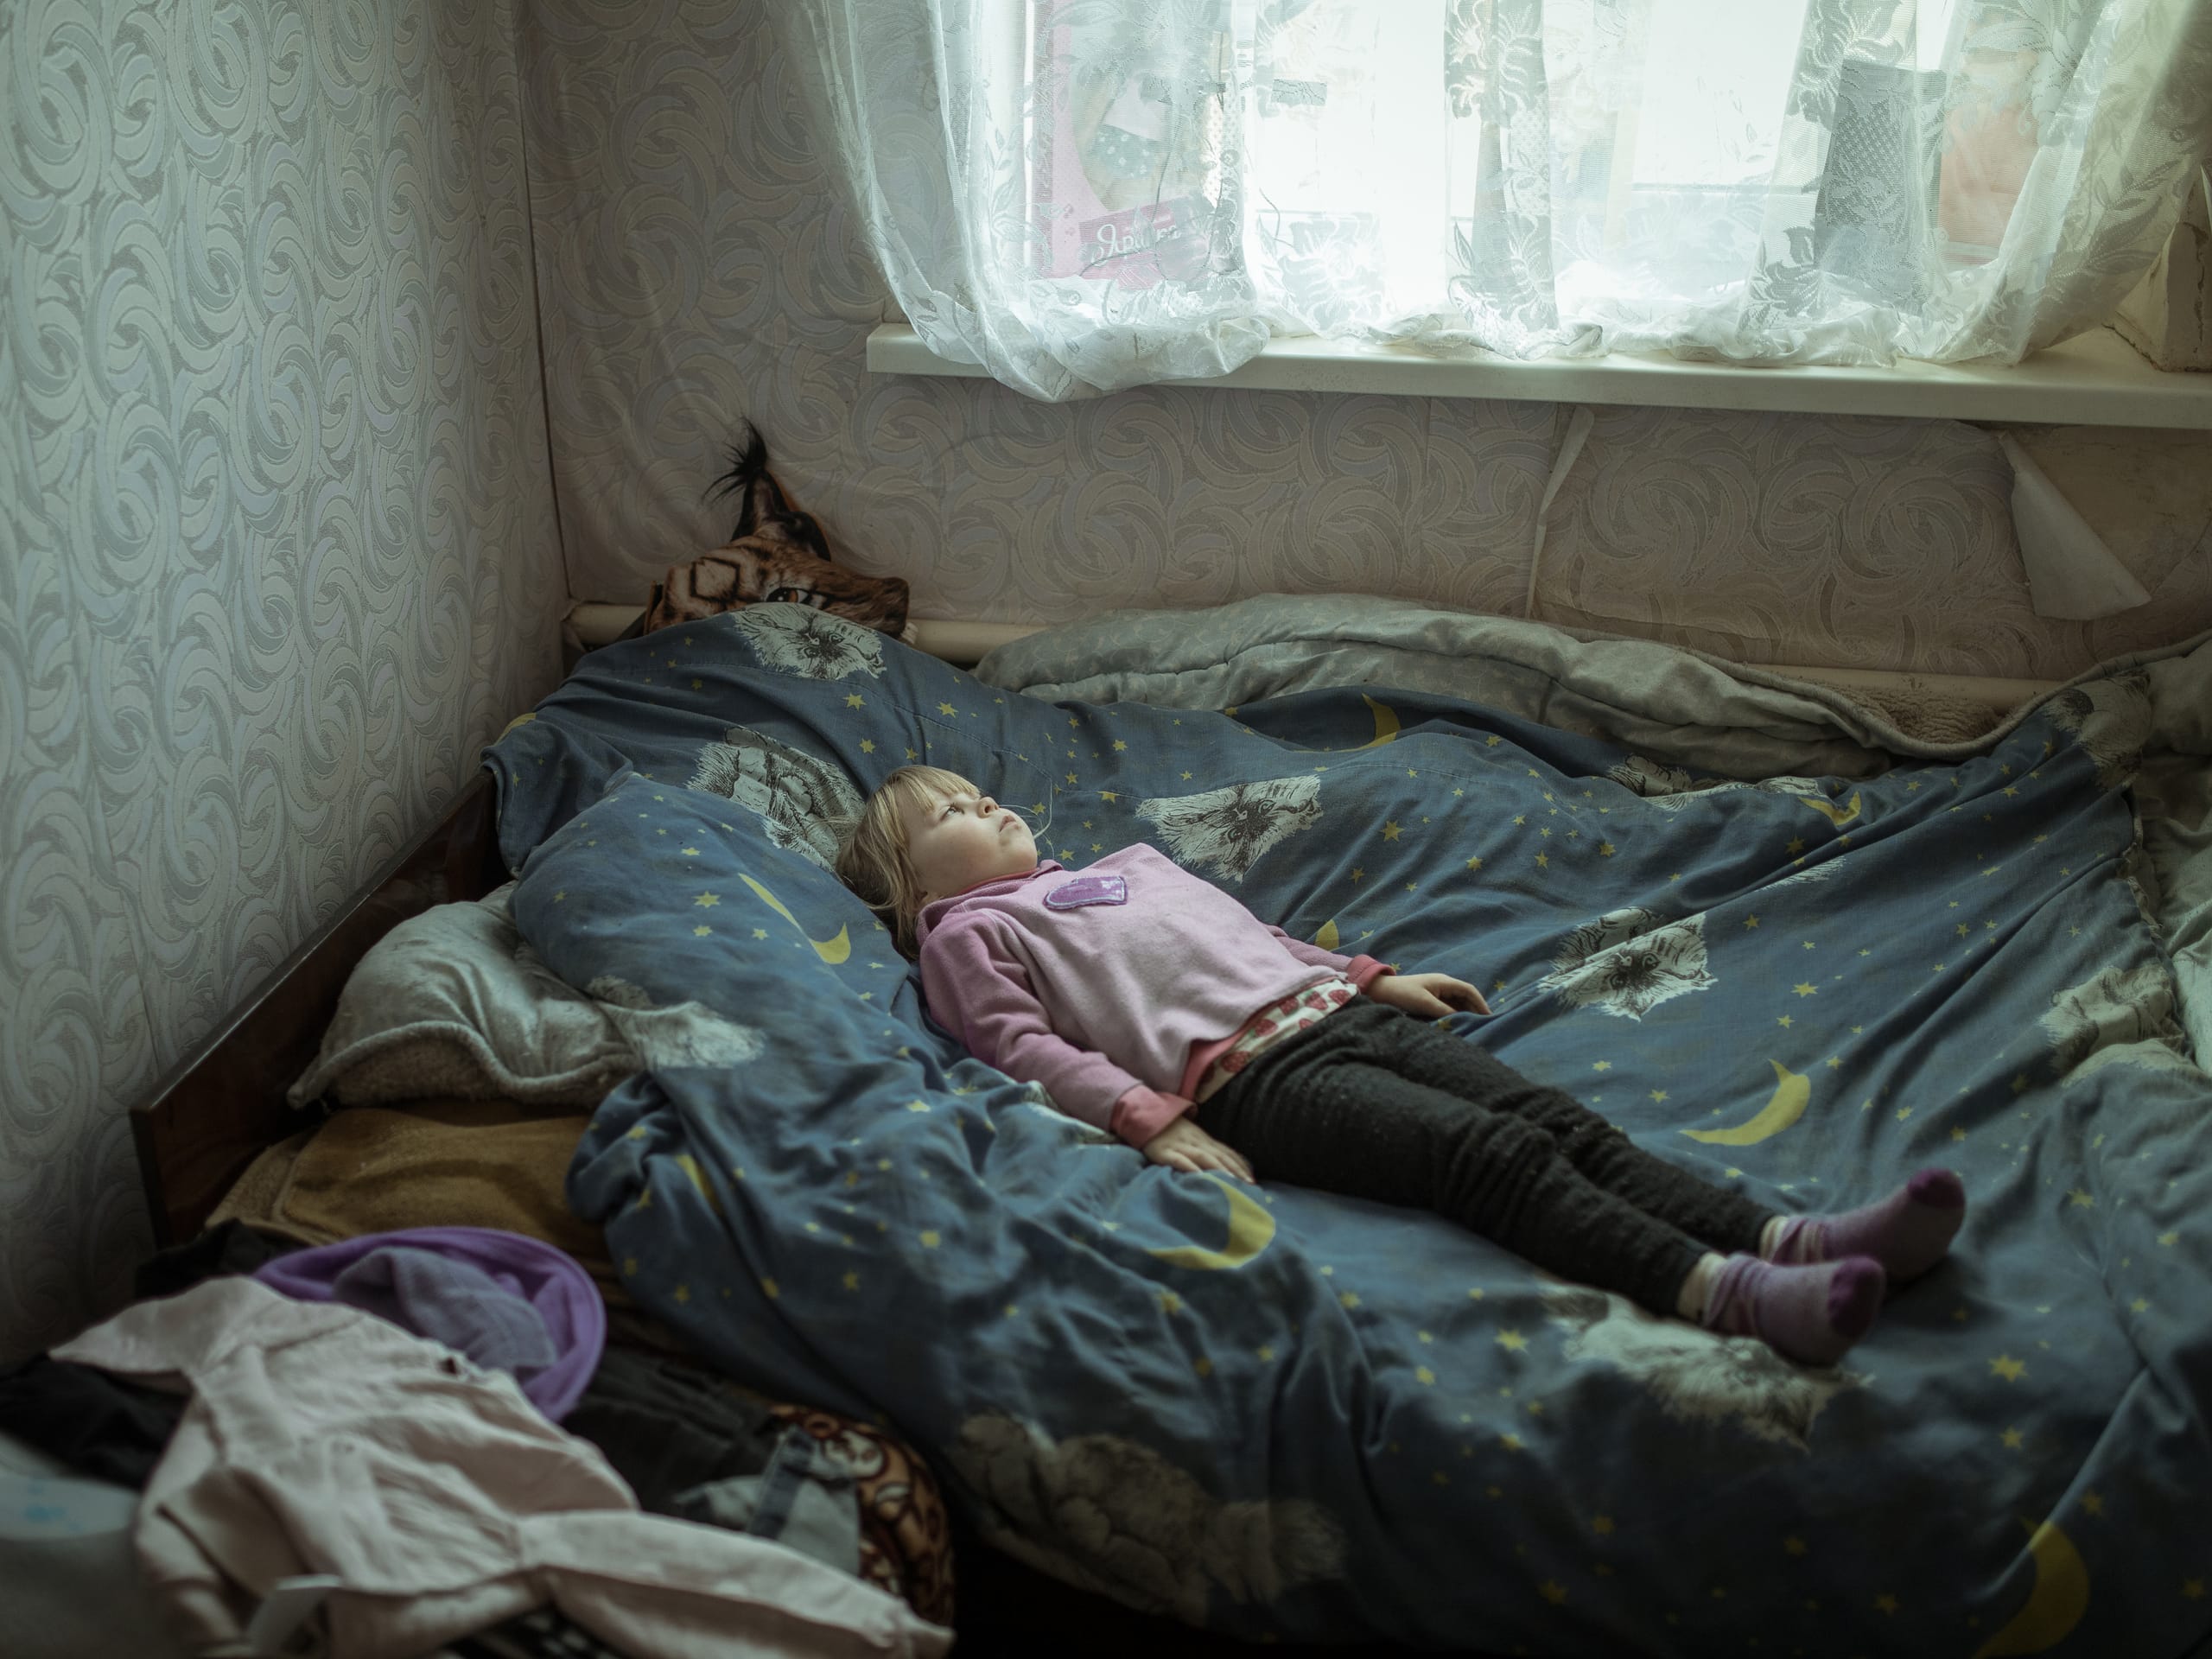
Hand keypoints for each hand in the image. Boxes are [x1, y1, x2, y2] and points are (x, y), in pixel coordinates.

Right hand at [1139, 1115, 1255, 1182]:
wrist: (1146, 1116)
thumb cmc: (1172, 1132)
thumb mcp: (1193, 1139)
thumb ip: (1208, 1151)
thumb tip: (1230, 1167)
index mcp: (1204, 1139)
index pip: (1226, 1152)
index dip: (1241, 1165)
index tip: (1253, 1180)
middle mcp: (1196, 1142)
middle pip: (1220, 1155)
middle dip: (1236, 1170)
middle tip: (1249, 1185)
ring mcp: (1181, 1146)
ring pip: (1204, 1157)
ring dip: (1220, 1169)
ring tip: (1232, 1182)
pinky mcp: (1164, 1152)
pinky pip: (1179, 1159)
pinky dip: (1190, 1167)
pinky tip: (1199, 1176)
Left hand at [1366, 971, 1489, 1017]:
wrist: (1383, 991)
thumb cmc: (1403, 994)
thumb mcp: (1425, 1003)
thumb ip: (1444, 1011)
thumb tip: (1460, 1019)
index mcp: (1444, 982)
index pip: (1469, 990)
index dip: (1480, 1003)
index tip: (1488, 1016)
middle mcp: (1443, 985)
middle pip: (1466, 997)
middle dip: (1475, 1009)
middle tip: (1484, 1025)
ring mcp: (1437, 992)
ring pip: (1458, 1003)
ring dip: (1466, 1013)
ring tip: (1474, 1027)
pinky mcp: (1431, 999)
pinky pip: (1448, 1007)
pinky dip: (1455, 1015)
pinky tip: (1457, 1025)